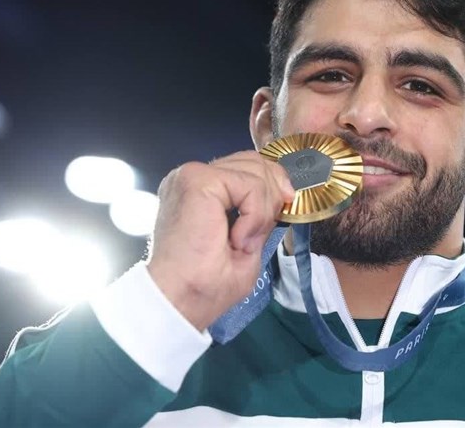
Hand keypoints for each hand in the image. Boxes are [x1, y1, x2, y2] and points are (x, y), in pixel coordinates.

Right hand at [147, 151, 294, 330]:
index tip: (284, 210)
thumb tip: (284, 195)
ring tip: (245, 241)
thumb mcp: (247, 243)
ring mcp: (193, 176)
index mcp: (199, 191)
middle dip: (274, 194)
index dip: (273, 184)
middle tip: (263, 231)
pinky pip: (249, 184)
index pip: (246, 167)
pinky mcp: (197, 181)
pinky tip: (239, 238)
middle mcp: (192, 178)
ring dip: (263, 209)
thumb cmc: (205, 284)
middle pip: (254, 162)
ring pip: (255, 171)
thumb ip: (261, 215)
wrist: (180, 301)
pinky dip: (255, 213)